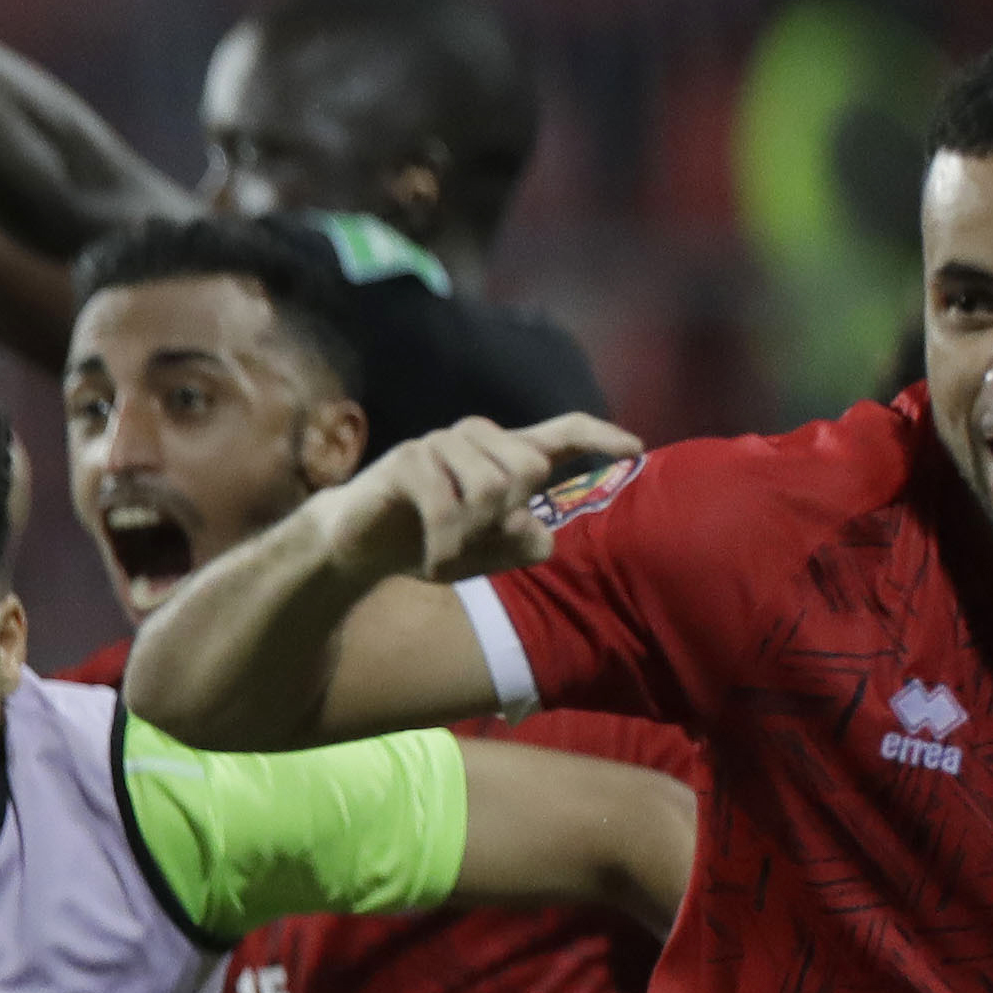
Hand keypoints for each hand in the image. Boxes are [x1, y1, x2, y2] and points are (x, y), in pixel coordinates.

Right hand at [319, 414, 646, 587]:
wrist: (358, 545)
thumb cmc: (428, 540)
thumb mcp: (485, 552)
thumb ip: (523, 543)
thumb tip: (538, 531)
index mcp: (504, 455)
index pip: (562, 432)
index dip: (599, 437)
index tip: (635, 449)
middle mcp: (477, 438)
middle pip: (529, 468)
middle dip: (506, 518)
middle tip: (477, 547)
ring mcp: (442, 443)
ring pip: (491, 488)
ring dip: (471, 539)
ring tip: (448, 560)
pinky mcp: (409, 459)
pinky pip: (448, 503)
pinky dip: (446, 543)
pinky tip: (433, 560)